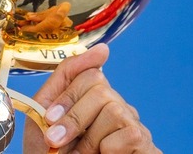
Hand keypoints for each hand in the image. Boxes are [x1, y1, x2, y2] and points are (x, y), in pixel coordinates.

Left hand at [22, 44, 159, 152]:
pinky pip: (130, 133)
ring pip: (115, 109)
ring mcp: (133, 125)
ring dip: (89, 138)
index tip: (49, 118)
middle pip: (101, 89)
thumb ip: (66, 77)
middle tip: (56, 141)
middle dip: (74, 117)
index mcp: (92, 97)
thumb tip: (104, 49)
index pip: (90, 74)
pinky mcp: (145, 145)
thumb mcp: (46, 111)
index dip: (67, 96)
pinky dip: (108, 149)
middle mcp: (116, 107)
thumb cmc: (50, 151)